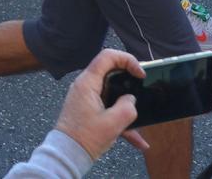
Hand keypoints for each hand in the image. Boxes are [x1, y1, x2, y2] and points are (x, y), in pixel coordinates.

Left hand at [52, 50, 144, 164]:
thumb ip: (127, 108)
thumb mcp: (113, 124)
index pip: (107, 56)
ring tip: (143, 117)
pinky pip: (108, 107)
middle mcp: (85, 86)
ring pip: (112, 92)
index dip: (127, 60)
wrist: (68, 153)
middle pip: (111, 72)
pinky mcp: (88, 109)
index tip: (140, 74)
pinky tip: (137, 140)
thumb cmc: (85, 138)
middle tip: (144, 87)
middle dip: (130, 80)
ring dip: (127, 105)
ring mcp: (86, 97)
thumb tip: (131, 100)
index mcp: (88, 83)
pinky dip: (121, 120)